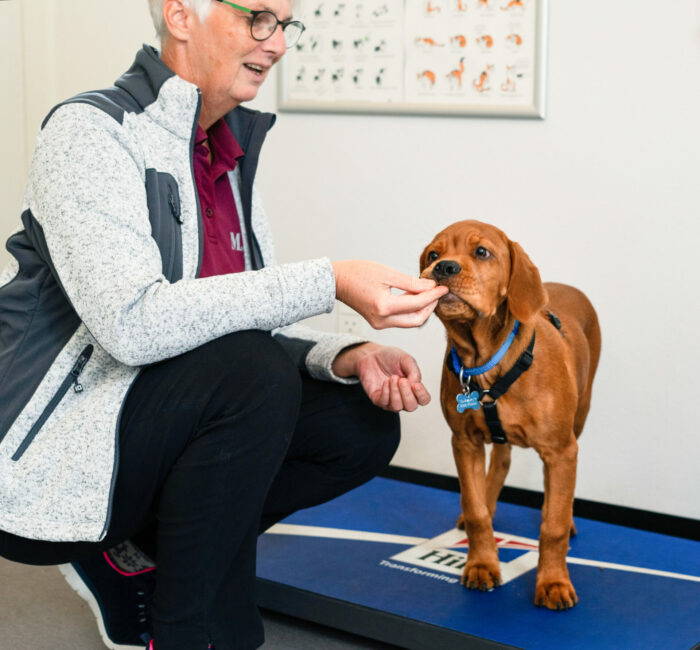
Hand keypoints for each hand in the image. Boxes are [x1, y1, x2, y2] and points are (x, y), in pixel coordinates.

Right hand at [332, 260, 447, 329]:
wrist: (337, 281)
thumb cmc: (357, 273)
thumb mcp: (387, 273)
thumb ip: (411, 282)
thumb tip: (430, 286)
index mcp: (384, 307)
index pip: (417, 304)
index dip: (433, 296)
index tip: (443, 288)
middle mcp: (382, 320)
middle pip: (416, 320)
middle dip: (430, 306)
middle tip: (438, 292)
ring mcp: (379, 323)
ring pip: (409, 321)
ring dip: (421, 309)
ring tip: (427, 292)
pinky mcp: (378, 322)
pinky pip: (400, 319)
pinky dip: (410, 310)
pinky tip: (414, 296)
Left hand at [332, 342, 430, 411]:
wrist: (371, 355)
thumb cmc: (390, 357)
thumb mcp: (406, 359)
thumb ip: (414, 372)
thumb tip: (415, 385)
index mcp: (413, 387)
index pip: (424, 399)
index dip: (422, 395)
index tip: (416, 384)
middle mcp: (403, 396)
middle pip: (411, 406)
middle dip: (407, 394)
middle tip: (402, 380)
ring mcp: (390, 399)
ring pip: (397, 407)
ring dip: (395, 392)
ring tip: (392, 378)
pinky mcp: (378, 399)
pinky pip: (384, 402)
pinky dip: (386, 392)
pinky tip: (385, 382)